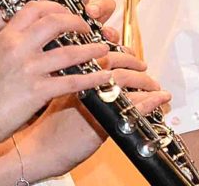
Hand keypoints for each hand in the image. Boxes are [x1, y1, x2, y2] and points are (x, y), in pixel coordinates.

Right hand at [0, 1, 110, 146]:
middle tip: (89, 29)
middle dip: (78, 23)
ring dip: (92, 50)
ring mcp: (28, 69)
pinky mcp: (36, 92)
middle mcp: (18, 47)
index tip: (69, 13)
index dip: (57, 7)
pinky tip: (103, 77)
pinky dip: (92, 78)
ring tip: (104, 49)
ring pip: (70, 51)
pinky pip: (73, 81)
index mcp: (6, 36)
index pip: (35, 8)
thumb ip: (15, 45)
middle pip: (56, 21)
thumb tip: (38, 39)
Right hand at [20, 50, 170, 175]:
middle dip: (135, 62)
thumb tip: (106, 68)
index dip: (121, 49)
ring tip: (155, 87)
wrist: (41, 149)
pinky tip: (156, 100)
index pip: (101, 50)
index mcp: (73, 70)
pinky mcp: (101, 119)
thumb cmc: (52, 122)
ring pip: (126, 80)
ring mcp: (92, 98)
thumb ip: (82, 78)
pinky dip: (148, 101)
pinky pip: (131, 106)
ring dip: (146, 82)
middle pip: (116, 60)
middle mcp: (82, 80)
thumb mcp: (63, 93)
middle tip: (144, 67)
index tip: (130, 53)